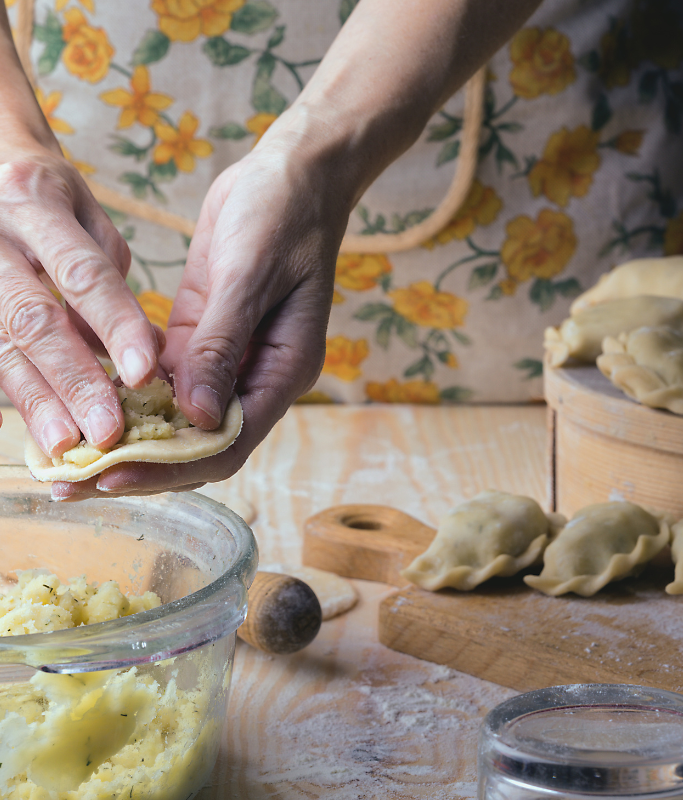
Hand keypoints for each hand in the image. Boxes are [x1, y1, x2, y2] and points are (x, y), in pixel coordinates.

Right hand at [0, 143, 161, 458]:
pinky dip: (11, 394)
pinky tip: (29, 429)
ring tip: (66, 445)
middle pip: (32, 319)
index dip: (114, 325)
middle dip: (74, 379)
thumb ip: (108, 274)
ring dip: (36, 400)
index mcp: (33, 200)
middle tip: (108, 430)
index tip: (145, 373)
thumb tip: (140, 348)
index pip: (82, 273)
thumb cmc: (45, 193)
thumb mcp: (85, 210)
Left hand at [52, 113, 349, 498]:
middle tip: (74, 480)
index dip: (170, 466)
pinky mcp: (204, 335)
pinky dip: (132, 394)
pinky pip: (167, 379)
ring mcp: (230, 358)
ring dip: (130, 435)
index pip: (228, 442)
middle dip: (140, 465)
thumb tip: (196, 417)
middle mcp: (257, 376)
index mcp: (283, 370)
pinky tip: (90, 399)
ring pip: (179, 417)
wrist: (294, 175)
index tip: (112, 474)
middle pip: (199, 442)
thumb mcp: (251, 275)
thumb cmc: (285, 216)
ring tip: (72, 451)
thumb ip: (224, 345)